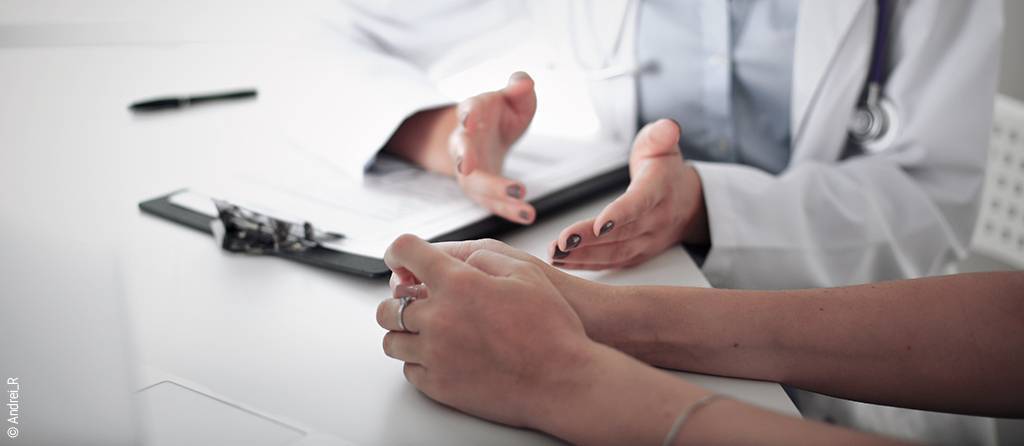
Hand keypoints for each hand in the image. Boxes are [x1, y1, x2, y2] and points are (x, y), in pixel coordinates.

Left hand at [375, 234, 596, 428]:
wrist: (563, 380)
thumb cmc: (551, 327)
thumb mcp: (525, 272)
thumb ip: (482, 259)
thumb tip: (455, 261)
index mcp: (458, 284)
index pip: (406, 253)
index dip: (399, 251)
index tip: (399, 258)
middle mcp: (439, 318)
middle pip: (389, 306)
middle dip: (399, 300)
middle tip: (415, 301)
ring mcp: (436, 355)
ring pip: (393, 341)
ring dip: (405, 332)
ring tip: (427, 331)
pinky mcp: (440, 386)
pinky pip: (410, 370)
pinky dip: (418, 360)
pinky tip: (439, 355)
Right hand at [451, 72, 537, 223]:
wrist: (487, 135)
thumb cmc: (501, 113)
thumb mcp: (514, 98)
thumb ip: (519, 87)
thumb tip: (524, 83)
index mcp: (472, 113)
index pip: (467, 110)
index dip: (467, 114)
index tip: (468, 119)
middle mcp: (464, 142)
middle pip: (462, 152)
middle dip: (468, 160)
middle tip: (471, 166)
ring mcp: (469, 169)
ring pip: (474, 184)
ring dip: (495, 193)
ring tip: (521, 200)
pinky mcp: (480, 189)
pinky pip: (491, 203)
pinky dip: (508, 210)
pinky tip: (528, 215)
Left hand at [547, 119, 708, 269]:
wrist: (687, 203)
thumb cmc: (665, 170)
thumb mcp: (663, 144)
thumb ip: (661, 135)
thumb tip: (668, 127)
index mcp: (660, 190)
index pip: (640, 203)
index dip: (621, 214)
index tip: (601, 223)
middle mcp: (655, 220)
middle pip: (621, 233)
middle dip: (590, 240)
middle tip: (562, 242)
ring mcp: (647, 241)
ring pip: (614, 253)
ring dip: (583, 256)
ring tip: (555, 253)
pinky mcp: (637, 255)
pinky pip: (611, 263)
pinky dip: (586, 265)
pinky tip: (563, 263)